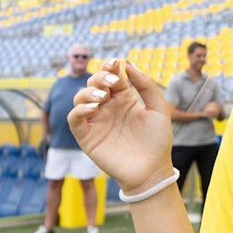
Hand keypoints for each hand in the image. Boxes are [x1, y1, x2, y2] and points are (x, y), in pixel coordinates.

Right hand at [69, 58, 173, 193]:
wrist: (152, 169)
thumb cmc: (157, 140)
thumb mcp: (158, 109)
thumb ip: (146, 85)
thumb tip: (128, 64)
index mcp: (124, 99)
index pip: (111, 77)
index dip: (109, 67)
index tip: (115, 63)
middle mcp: (108, 108)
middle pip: (94, 83)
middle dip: (100, 77)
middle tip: (113, 83)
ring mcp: (97, 122)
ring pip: (80, 98)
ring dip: (88, 92)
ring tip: (103, 97)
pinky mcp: (87, 137)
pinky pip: (74, 119)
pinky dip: (79, 110)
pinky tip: (93, 108)